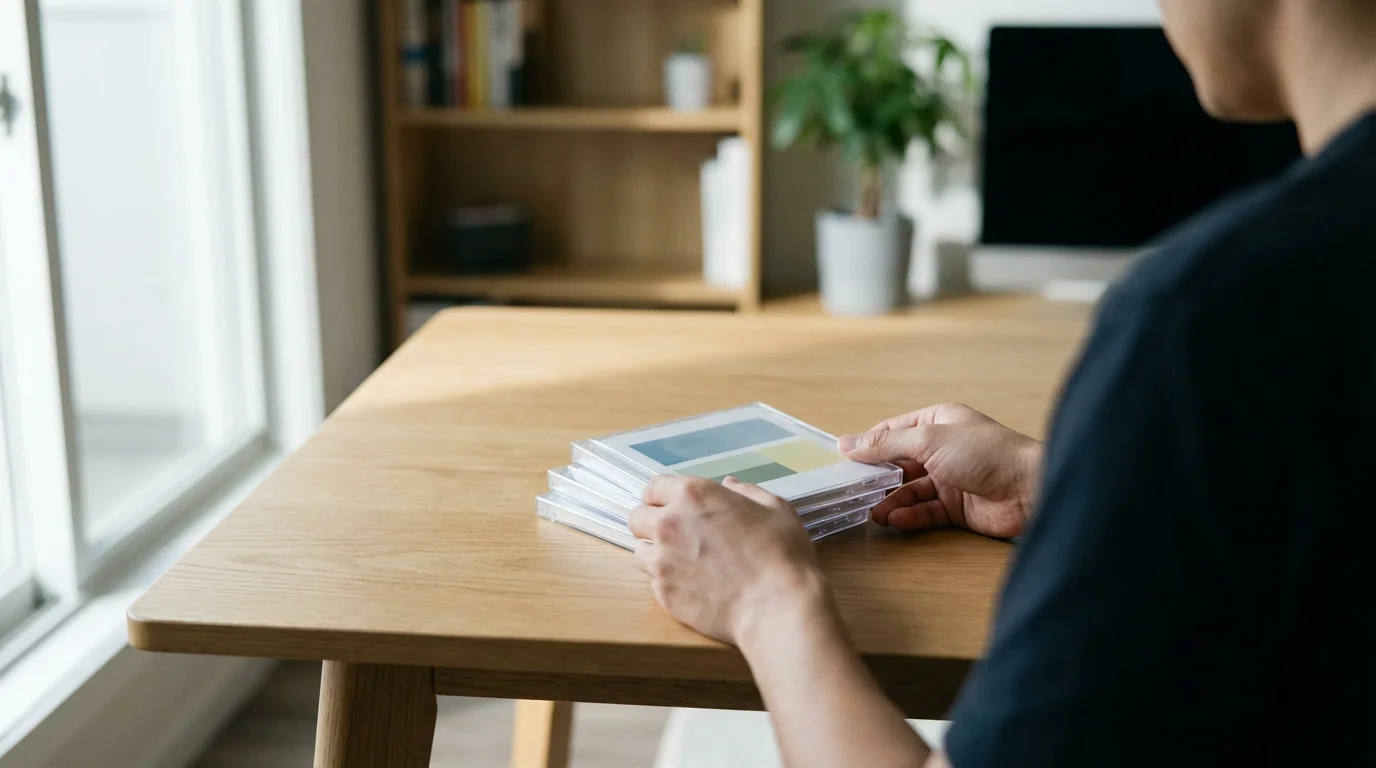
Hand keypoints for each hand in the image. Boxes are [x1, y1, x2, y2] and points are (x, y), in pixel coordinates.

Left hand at [629, 476, 830, 644]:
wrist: (777, 606)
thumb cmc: (782, 553)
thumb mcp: (775, 508)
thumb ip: (746, 492)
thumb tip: (729, 486)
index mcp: (693, 495)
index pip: (653, 488)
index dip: (662, 498)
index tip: (673, 508)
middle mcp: (669, 524)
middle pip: (636, 518)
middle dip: (650, 524)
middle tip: (674, 536)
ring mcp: (662, 561)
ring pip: (640, 551)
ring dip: (656, 554)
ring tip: (683, 564)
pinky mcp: (663, 593)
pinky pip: (654, 582)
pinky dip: (668, 582)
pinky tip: (693, 587)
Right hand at [839, 403, 1040, 538]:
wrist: (1029, 488)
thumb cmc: (985, 453)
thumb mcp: (928, 440)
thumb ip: (886, 444)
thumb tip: (847, 442)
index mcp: (937, 422)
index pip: (893, 431)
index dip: (868, 445)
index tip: (843, 461)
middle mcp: (942, 449)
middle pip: (899, 464)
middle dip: (877, 478)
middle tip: (854, 491)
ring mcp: (950, 479)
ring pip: (910, 490)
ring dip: (891, 501)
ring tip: (875, 513)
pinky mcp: (957, 507)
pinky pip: (925, 511)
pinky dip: (910, 515)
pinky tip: (896, 520)